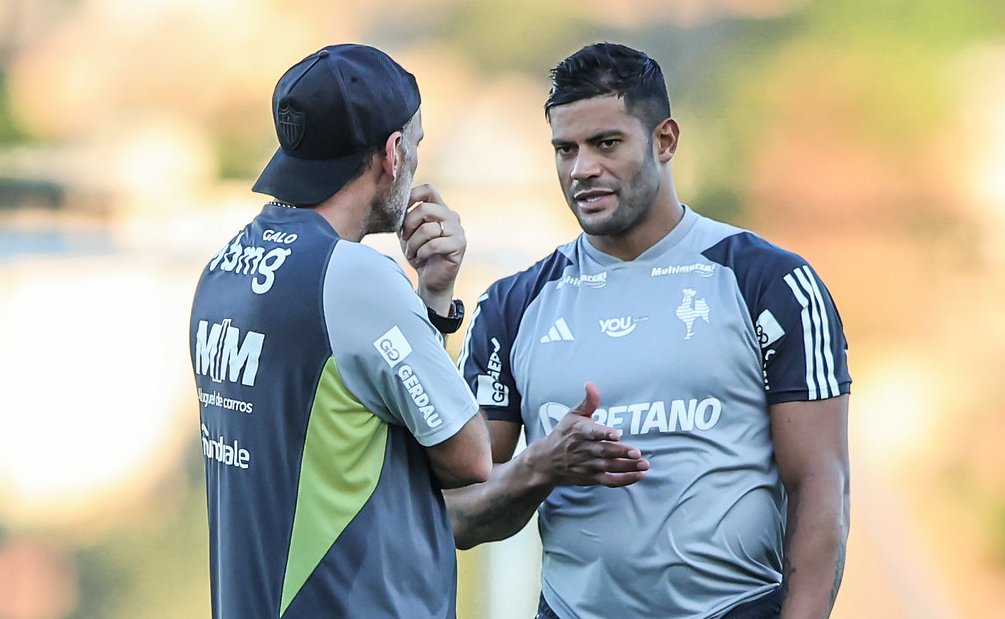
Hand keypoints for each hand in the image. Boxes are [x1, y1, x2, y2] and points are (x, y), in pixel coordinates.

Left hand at [398, 184, 464, 314]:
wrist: (431, 280)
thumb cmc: (419, 255)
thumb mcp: (408, 233)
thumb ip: (404, 218)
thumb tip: (391, 203)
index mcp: (440, 209)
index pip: (428, 189)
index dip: (412, 196)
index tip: (400, 211)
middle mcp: (451, 216)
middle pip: (424, 208)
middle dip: (408, 225)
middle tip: (404, 239)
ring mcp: (458, 230)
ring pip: (427, 229)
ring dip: (413, 243)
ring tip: (411, 253)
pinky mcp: (459, 245)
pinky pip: (434, 244)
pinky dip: (421, 253)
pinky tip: (420, 259)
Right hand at [530, 382, 648, 487]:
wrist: (546, 461)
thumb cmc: (564, 434)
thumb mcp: (572, 415)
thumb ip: (588, 401)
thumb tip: (591, 384)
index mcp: (579, 431)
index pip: (592, 432)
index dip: (604, 434)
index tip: (616, 434)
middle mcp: (583, 449)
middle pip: (604, 452)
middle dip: (621, 452)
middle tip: (637, 452)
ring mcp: (587, 465)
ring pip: (609, 467)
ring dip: (627, 466)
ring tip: (644, 464)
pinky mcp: (591, 478)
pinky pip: (609, 481)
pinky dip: (623, 480)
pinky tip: (638, 475)